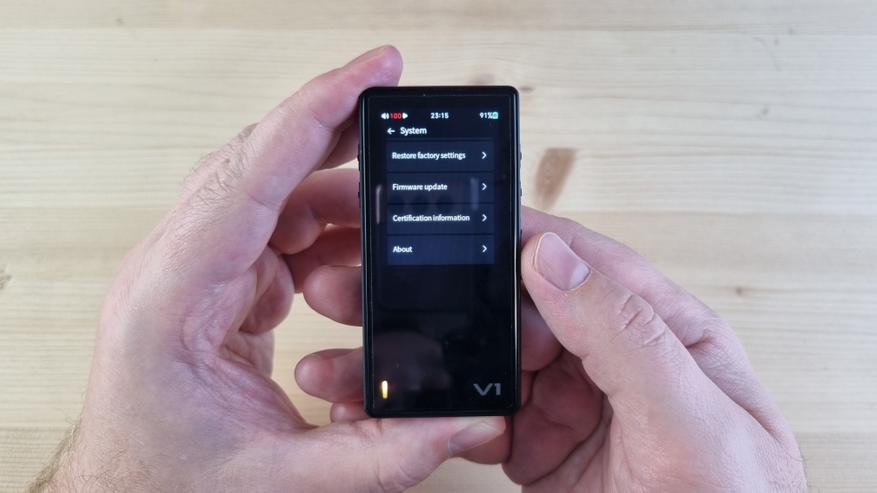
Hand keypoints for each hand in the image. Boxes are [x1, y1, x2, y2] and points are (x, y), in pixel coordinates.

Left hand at [32, 46, 503, 492]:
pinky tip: (364, 249)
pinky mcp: (217, 289)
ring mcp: (195, 275)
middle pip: (262, 167)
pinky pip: (278, 235)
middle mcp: (176, 271)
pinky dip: (328, 233)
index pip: (248, 179)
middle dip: (336, 129)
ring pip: (274, 197)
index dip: (313, 116)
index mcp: (170, 300)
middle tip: (397, 102)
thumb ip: (381, 454)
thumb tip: (462, 417)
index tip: (368, 75)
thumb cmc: (162, 486)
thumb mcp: (279, 479)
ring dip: (340, 194)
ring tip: (401, 208)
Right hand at [296, 207, 807, 490]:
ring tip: (354, 351)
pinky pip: (474, 416)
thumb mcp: (693, 420)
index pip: (577, 262)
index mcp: (659, 327)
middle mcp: (608, 356)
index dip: (507, 235)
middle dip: (439, 295)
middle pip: (512, 307)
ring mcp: (569, 401)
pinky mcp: (538, 446)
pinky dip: (428, 413)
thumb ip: (627, 336)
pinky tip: (388, 405)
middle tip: (370, 286)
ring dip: (419, 354)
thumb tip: (554, 259)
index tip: (442, 219)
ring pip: (482, 360)